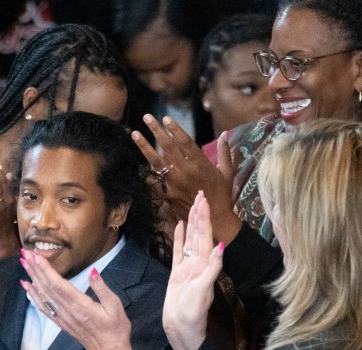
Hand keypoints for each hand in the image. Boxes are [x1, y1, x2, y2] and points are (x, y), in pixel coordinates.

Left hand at [20, 251, 132, 349]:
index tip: (36, 256)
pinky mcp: (61, 322)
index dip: (46, 270)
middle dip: (35, 269)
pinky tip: (27, 286)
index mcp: (80, 305)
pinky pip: (43, 307)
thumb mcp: (115, 305)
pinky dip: (33, 295)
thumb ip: (101, 288)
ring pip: (43, 295)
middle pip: (47, 287)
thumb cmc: (115, 328)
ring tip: (23, 264)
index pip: (58, 284)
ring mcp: (62, 317)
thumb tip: (93, 271)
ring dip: (32, 278)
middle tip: (24, 253)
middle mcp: (67, 311)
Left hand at [132, 115, 241, 243]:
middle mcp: (186, 172)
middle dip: (156, 130)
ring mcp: (175, 183)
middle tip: (147, 117)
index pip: (185, 142)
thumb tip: (225, 134)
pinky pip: (155, 179)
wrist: (213, 220)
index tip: (166, 118)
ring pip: (156, 161)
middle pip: (168, 147)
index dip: (175, 129)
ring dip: (144, 146)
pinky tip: (138, 160)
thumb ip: (225, 152)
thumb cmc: (222, 196)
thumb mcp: (227, 173)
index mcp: (201, 164)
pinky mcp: (168, 194)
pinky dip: (146, 169)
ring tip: (134, 133)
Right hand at [163, 191, 223, 349]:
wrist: (181, 329)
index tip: (204, 201)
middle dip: (200, 214)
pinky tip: (178, 226)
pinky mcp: (177, 273)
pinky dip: (179, 237)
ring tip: (192, 206)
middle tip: (200, 194)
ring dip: (191, 222)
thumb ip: (212, 268)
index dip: (204, 218)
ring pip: (189, 239)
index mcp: (204, 264)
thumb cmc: (192, 314)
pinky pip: (178, 251)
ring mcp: (187, 267)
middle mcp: (197, 263)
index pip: (205, 236)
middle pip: (198, 233)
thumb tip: (220, 246)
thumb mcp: (203, 291)